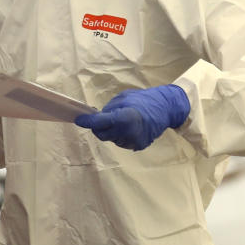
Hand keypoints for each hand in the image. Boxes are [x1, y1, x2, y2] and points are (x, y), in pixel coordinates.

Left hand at [75, 85, 190, 149]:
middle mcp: (127, 133)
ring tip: (122, 121)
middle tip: (102, 119)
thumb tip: (97, 118)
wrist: (166, 109)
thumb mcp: (123, 98)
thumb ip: (109, 109)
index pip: (99, 123)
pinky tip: (129, 128)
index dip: (87, 121)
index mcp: (123, 118)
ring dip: (111, 131)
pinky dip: (120, 136)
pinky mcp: (137, 147)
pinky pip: (121, 142)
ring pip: (112, 139)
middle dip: (99, 127)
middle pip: (102, 135)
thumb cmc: (143, 100)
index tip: (78, 120)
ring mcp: (132, 142)